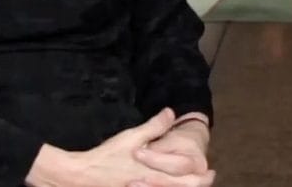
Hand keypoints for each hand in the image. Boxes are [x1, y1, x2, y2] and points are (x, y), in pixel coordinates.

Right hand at [42, 108, 211, 186]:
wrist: (82, 176)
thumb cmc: (107, 156)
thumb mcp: (130, 138)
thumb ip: (153, 127)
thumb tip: (171, 112)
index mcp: (153, 171)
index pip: (184, 175)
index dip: (200, 175)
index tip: (209, 171)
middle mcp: (151, 185)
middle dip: (197, 185)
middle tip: (207, 177)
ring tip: (193, 182)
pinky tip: (172, 184)